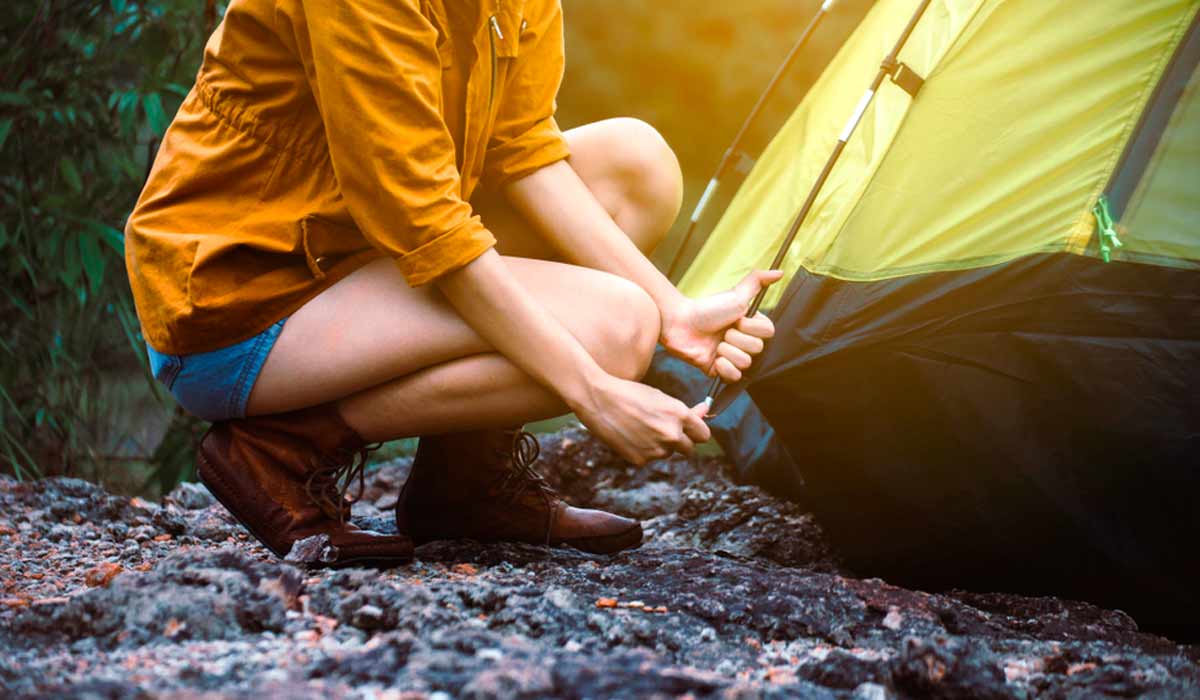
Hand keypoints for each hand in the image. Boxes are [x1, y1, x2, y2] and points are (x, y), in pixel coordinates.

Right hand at [571, 374, 711, 465]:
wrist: (598, 399)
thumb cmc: (630, 394)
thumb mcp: (660, 398)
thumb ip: (684, 411)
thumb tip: (706, 410)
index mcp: (679, 415)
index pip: (704, 435)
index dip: (696, 432)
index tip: (690, 431)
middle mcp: (671, 434)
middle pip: (689, 450)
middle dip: (681, 443)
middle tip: (664, 431)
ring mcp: (656, 450)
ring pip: (667, 454)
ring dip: (660, 446)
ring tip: (639, 428)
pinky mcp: (640, 460)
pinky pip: (649, 458)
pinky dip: (642, 451)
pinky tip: (629, 436)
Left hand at [659, 270, 782, 382]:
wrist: (681, 323)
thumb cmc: (707, 308)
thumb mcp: (736, 294)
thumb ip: (758, 281)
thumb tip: (780, 271)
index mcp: (751, 327)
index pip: (768, 333)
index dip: (752, 327)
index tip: (737, 320)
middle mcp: (744, 343)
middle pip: (757, 349)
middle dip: (737, 339)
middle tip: (722, 332)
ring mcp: (733, 358)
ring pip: (746, 363)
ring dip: (728, 351)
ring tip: (716, 344)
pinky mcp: (720, 371)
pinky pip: (735, 378)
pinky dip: (725, 368)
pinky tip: (714, 359)